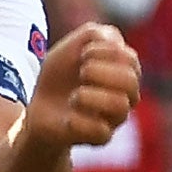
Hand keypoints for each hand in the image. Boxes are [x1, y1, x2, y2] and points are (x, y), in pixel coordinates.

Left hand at [25, 22, 140, 151]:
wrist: (40, 107)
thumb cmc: (61, 76)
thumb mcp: (70, 47)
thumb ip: (94, 34)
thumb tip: (114, 42)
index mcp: (123, 72)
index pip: (130, 59)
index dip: (105, 51)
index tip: (83, 53)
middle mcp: (126, 96)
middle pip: (130, 81)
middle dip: (99, 71)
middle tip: (81, 73)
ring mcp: (115, 118)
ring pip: (119, 106)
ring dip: (89, 95)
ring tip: (74, 96)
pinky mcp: (100, 138)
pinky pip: (100, 131)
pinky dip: (78, 120)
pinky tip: (68, 117)